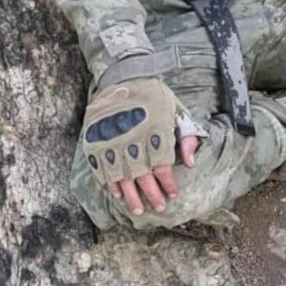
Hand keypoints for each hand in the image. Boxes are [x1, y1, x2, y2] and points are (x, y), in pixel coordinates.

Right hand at [82, 76, 200, 214]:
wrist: (123, 75)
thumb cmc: (154, 95)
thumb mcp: (176, 110)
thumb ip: (186, 136)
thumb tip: (190, 164)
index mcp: (155, 130)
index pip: (162, 166)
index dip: (168, 184)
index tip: (173, 194)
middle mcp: (133, 138)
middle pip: (143, 176)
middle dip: (152, 194)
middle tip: (159, 207)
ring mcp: (112, 140)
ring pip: (122, 177)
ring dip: (131, 196)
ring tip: (138, 210)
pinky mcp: (96, 141)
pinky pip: (102, 169)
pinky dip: (110, 184)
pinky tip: (118, 194)